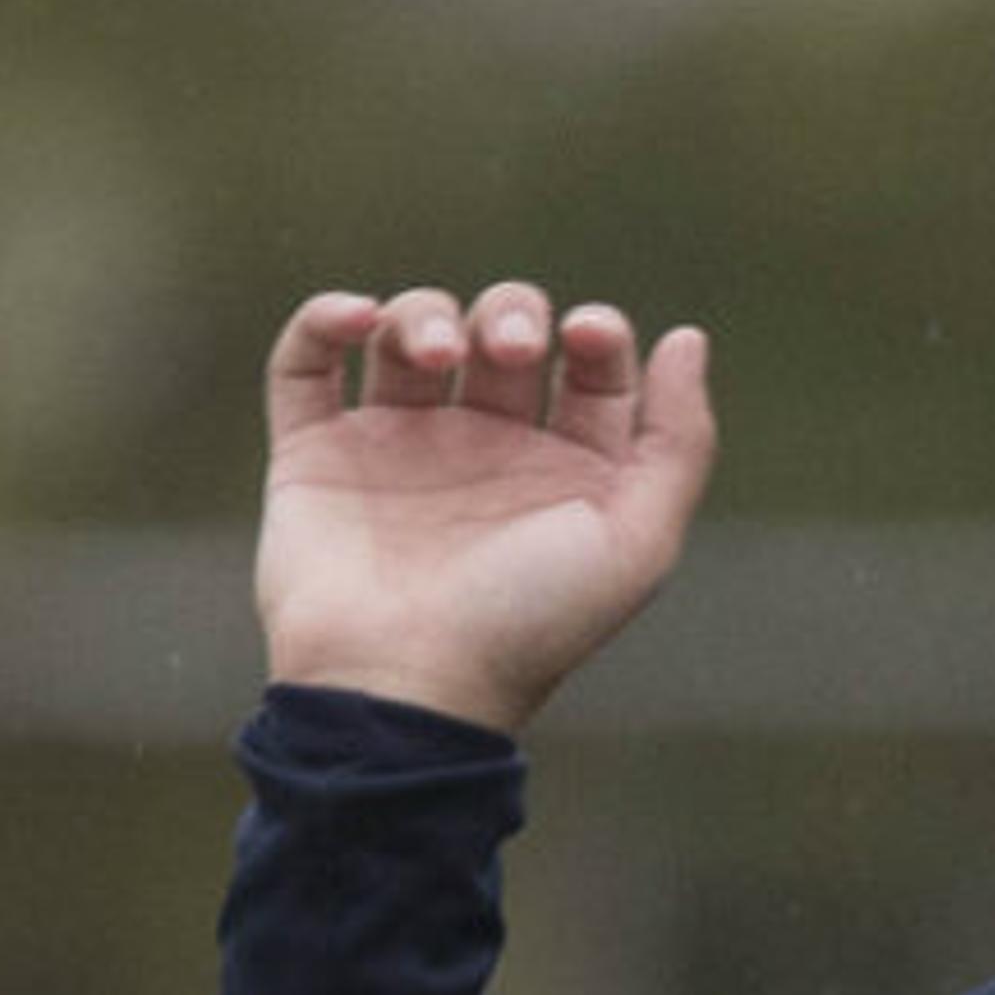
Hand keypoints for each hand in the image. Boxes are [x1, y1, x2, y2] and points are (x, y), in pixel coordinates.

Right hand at [258, 281, 717, 732]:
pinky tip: (359, 315)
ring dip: (425, 312)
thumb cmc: (531, 620)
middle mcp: (485, 449)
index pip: (593, 366)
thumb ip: (678, 440)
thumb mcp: (639, 539)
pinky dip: (324, 319)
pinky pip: (307, 362)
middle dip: (512, 315)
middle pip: (503, 331)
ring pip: (412, 331)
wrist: (406, 682)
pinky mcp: (317, 455)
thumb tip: (687, 339)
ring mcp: (399, 447)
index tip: (587, 337)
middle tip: (510, 351)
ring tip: (436, 351)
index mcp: (566, 467)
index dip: (597, 333)